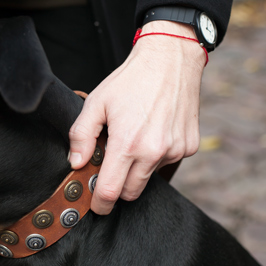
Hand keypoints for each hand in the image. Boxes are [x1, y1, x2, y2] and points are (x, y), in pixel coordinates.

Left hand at [69, 21, 206, 214]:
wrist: (171, 59)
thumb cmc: (130, 80)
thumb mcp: (96, 103)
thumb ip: (81, 136)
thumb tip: (76, 163)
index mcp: (127, 144)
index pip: (110, 192)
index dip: (99, 203)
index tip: (95, 205)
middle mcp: (154, 153)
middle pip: (130, 192)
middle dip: (117, 187)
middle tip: (110, 168)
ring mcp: (175, 151)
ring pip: (149, 177)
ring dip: (138, 169)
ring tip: (133, 138)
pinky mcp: (189, 147)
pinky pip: (167, 163)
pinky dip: (157, 156)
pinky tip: (152, 132)